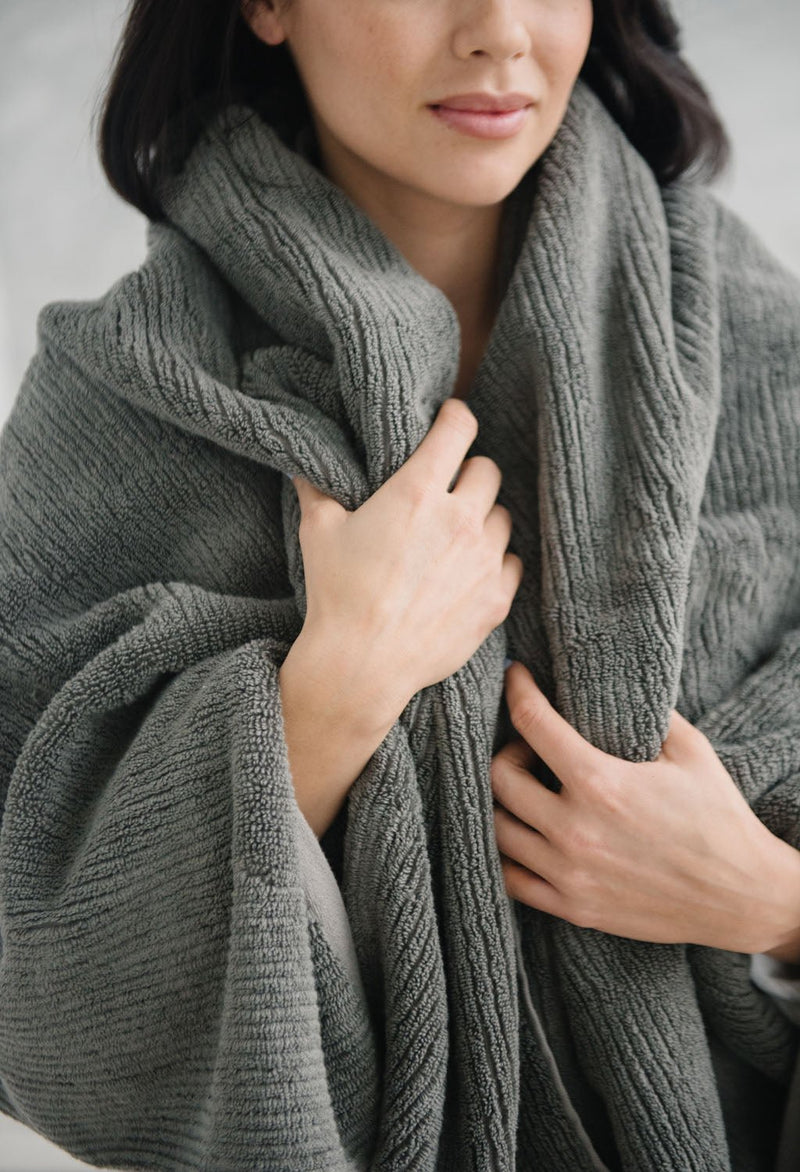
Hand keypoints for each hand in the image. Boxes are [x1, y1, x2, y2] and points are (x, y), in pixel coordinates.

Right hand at [291, 397, 522, 722]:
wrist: (363, 664)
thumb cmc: (338, 595)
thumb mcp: (319, 532)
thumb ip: (318, 489)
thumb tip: (304, 463)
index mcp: (419, 492)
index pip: (459, 428)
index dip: (455, 417)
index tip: (450, 419)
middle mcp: (460, 519)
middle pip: (488, 471)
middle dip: (469, 473)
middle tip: (449, 488)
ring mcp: (484, 560)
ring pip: (502, 517)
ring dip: (483, 519)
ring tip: (456, 536)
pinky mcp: (496, 598)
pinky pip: (512, 562)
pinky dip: (495, 561)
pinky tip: (468, 571)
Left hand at [491, 660, 797, 953]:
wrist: (742, 896)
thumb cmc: (718, 817)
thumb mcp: (690, 750)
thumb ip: (647, 712)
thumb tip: (610, 683)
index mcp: (601, 783)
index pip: (532, 722)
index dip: (517, 689)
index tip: (514, 676)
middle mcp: (576, 829)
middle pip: (500, 777)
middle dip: (508, 750)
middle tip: (529, 749)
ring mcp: (570, 873)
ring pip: (496, 828)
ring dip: (503, 802)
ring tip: (527, 792)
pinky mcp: (573, 907)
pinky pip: (511, 879)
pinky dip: (507, 855)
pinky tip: (527, 836)